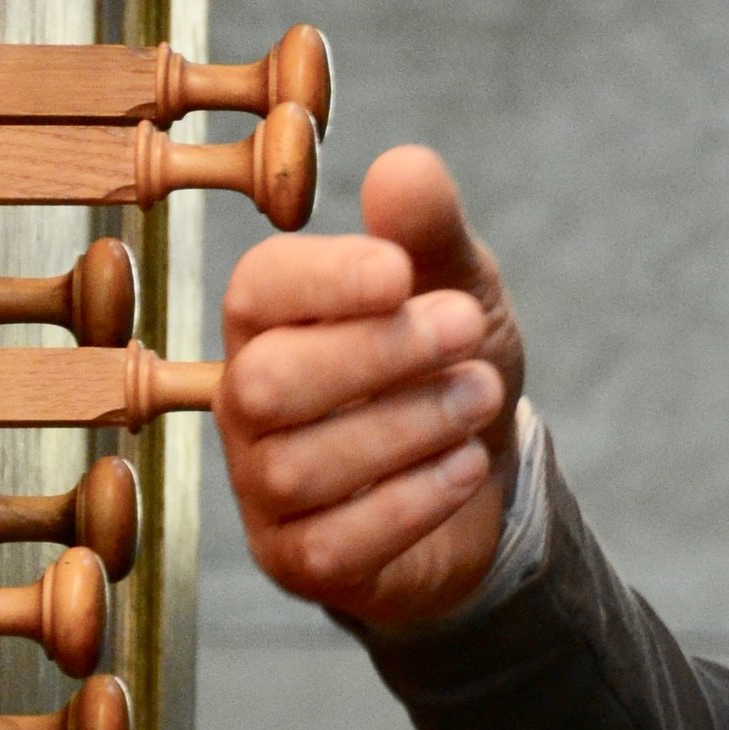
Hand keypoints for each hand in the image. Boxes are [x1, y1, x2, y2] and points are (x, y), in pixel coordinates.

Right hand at [218, 147, 526, 627]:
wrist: (481, 477)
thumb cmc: (448, 365)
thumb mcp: (458, 286)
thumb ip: (429, 232)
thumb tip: (402, 168)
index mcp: (271, 321)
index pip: (256, 291)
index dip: (324, 279)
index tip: (401, 271)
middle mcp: (248, 403)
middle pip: (267, 382)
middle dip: (378, 354)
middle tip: (467, 330)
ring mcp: (266, 490)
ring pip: (304, 467)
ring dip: (411, 426)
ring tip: (481, 396)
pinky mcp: (302, 561)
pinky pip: (336, 543)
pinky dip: (413, 501)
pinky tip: (464, 466)